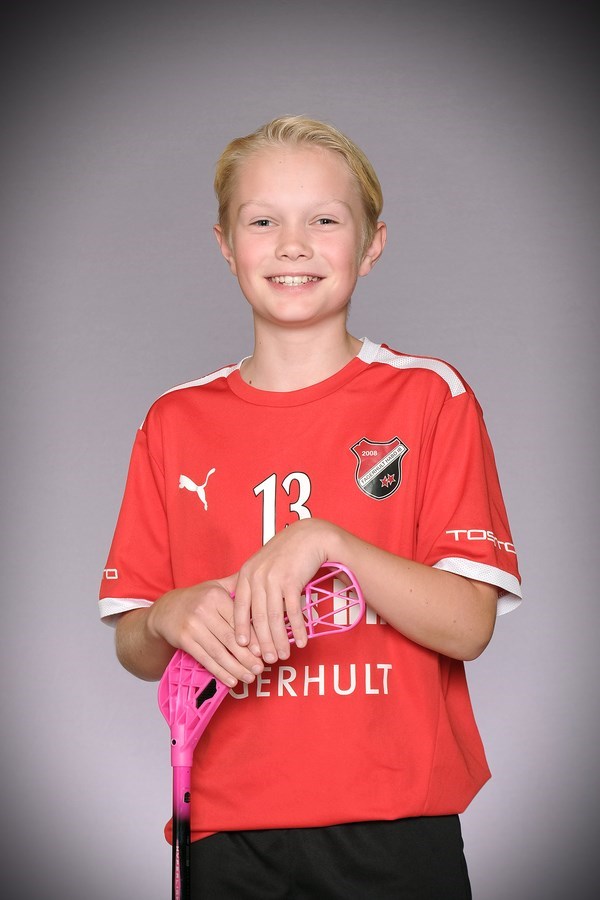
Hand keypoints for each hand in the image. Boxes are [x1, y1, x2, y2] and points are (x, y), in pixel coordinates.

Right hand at [146, 576, 263, 686]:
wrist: (165, 610)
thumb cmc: (197, 599)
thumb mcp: (215, 586)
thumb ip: (236, 585)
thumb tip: (261, 584)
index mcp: (216, 596)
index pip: (238, 619)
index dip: (252, 637)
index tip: (263, 651)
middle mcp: (204, 610)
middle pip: (230, 638)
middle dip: (247, 657)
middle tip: (260, 669)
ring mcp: (192, 626)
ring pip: (218, 651)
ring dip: (236, 668)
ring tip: (250, 677)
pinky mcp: (184, 640)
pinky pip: (205, 659)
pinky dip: (219, 672)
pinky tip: (231, 681)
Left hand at [232, 519, 332, 663]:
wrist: (310, 536)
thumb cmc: (286, 552)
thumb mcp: (262, 564)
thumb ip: (253, 583)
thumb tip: (247, 610)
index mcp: (246, 573)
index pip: (239, 608)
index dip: (241, 630)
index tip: (242, 649)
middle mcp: (257, 576)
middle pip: (257, 617)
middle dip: (262, 642)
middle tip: (266, 660)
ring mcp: (274, 578)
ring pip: (274, 618)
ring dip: (280, 640)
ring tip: (283, 655)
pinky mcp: (292, 581)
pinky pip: (293, 612)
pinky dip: (298, 629)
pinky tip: (302, 641)